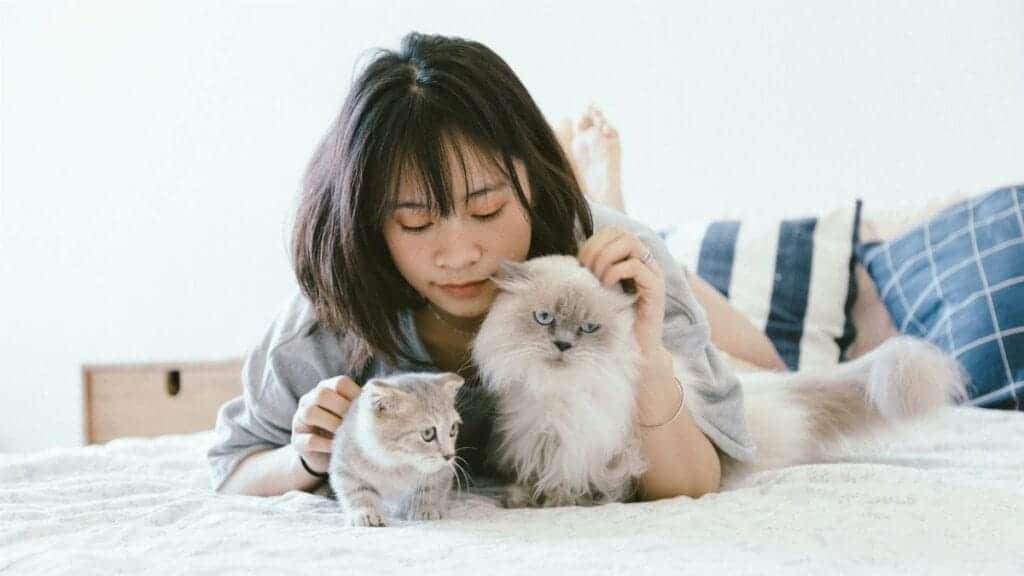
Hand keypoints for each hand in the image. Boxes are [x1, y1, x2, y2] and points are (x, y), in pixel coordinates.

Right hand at [291, 375, 361, 474]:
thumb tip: (380, 404)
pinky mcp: (297, 441)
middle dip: (342, 408)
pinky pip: (309, 440)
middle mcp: (309, 400)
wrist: (324, 455)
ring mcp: (299, 420)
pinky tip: (337, 448)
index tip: (366, 410)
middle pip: (322, 393)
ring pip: (310, 413)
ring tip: (345, 434)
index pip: (340, 382)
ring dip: (332, 424)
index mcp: (326, 388)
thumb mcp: (351, 414)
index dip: (355, 395)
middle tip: (355, 423)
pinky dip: (326, 444)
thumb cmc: (343, 429)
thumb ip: (360, 406)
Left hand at [577, 226, 666, 359]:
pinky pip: (636, 266)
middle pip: (622, 233)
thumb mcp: (599, 291)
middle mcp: (645, 262)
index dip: (593, 242)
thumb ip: (592, 273)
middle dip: (597, 248)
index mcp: (632, 260)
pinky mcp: (656, 288)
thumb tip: (571, 261)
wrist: (634, 350)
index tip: (580, 263)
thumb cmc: (613, 321)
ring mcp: (652, 273)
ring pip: (630, 243)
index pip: (613, 232)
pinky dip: (616, 272)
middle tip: (587, 271)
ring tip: (597, 278)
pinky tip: (607, 286)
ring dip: (606, 257)